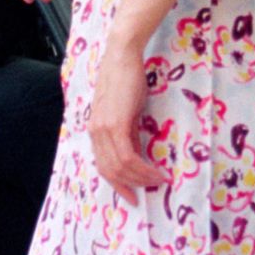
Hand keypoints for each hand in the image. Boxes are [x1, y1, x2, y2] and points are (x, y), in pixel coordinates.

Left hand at [89, 34, 162, 205]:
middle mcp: (95, 133)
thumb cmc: (126, 80)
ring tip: (159, 180)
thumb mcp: (126, 112)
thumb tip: (136, 155)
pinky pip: (127, 157)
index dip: (118, 185)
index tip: (133, 196)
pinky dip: (142, 168)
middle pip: (110, 172)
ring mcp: (103, 129)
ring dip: (141, 178)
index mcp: (96, 131)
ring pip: (120, 168)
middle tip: (151, 188)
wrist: (122, 57)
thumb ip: (128, 134)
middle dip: (132, 185)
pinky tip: (155, 171)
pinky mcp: (114, 125)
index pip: (103, 167)